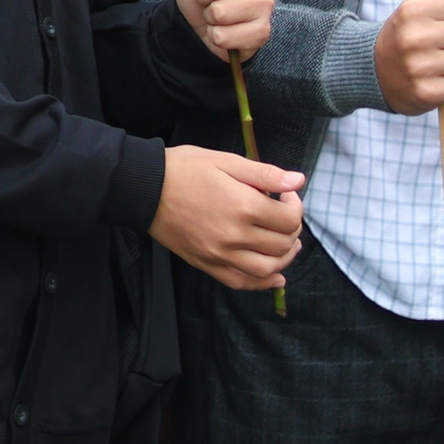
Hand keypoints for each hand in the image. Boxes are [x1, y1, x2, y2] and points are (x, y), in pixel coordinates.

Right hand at [149, 145, 302, 291]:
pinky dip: (263, 283)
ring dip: (285, 258)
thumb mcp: (226, 161)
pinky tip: (274, 275)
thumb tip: (298, 180)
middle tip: (284, 214)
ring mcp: (220, 254)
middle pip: (282, 244)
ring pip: (268, 269)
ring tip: (286, 243)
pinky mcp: (207, 264)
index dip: (295, 206)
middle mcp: (235, 236)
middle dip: (292, 229)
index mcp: (243, 206)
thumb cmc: (185, 169)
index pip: (289, 219)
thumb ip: (265, 173)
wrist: (146, 189)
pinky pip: (242, 282)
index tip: (285, 195)